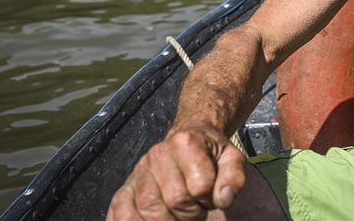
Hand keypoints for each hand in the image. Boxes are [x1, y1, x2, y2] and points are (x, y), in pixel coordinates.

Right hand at [106, 126, 246, 220]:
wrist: (187, 140)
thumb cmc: (210, 154)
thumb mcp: (231, 159)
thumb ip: (233, 178)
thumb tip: (224, 199)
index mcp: (186, 143)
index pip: (200, 186)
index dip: (210, 199)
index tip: (210, 197)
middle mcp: (157, 155)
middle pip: (175, 200)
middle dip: (191, 215)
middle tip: (196, 211)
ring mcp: (139, 172)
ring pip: (148, 210)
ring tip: (178, 217)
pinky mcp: (125, 188)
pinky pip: (120, 211)